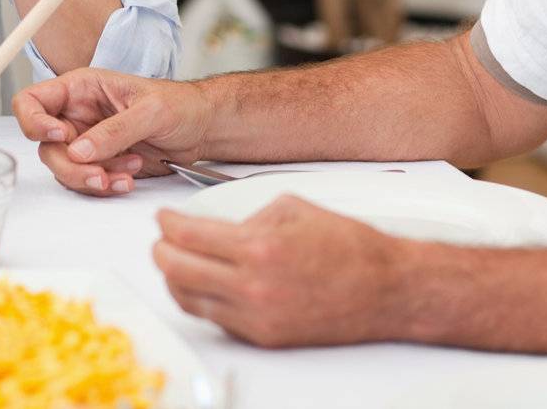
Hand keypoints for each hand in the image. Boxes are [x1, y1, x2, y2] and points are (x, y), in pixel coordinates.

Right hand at [13, 69, 211, 195]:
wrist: (201, 127)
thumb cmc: (179, 104)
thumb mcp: (151, 111)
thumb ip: (115, 130)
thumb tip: (80, 150)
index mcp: (82, 89)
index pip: (33, 101)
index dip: (34, 121)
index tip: (58, 135)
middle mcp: (79, 115)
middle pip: (46, 145)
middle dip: (71, 166)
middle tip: (99, 174)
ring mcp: (87, 141)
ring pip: (65, 168)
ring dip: (92, 178)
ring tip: (125, 173)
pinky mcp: (101, 162)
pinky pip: (87, 180)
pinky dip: (106, 185)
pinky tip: (129, 177)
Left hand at [154, 197, 404, 346]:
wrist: (385, 289)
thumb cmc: (349, 247)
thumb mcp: (294, 209)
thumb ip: (250, 216)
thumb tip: (218, 225)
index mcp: (258, 247)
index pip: (188, 236)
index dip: (167, 225)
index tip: (163, 219)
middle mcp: (251, 286)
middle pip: (177, 270)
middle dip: (161, 251)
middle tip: (162, 240)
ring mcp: (256, 316)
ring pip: (189, 300)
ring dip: (175, 278)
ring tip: (176, 263)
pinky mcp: (264, 337)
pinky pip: (215, 319)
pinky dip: (201, 300)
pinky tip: (203, 286)